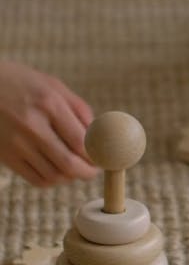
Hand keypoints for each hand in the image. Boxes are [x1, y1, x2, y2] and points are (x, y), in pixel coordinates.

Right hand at [0, 60, 97, 185]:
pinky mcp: (6, 156)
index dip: (96, 155)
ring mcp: (17, 143)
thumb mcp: (53, 85)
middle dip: (86, 172)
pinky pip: (35, 179)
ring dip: (69, 177)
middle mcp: (32, 125)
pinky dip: (51, 181)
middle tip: (92, 171)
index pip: (80, 140)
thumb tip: (98, 135)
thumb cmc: (23, 83)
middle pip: (68, 163)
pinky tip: (56, 172)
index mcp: (49, 104)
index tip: (103, 158)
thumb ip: (79, 109)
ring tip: (75, 170)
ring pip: (53, 175)